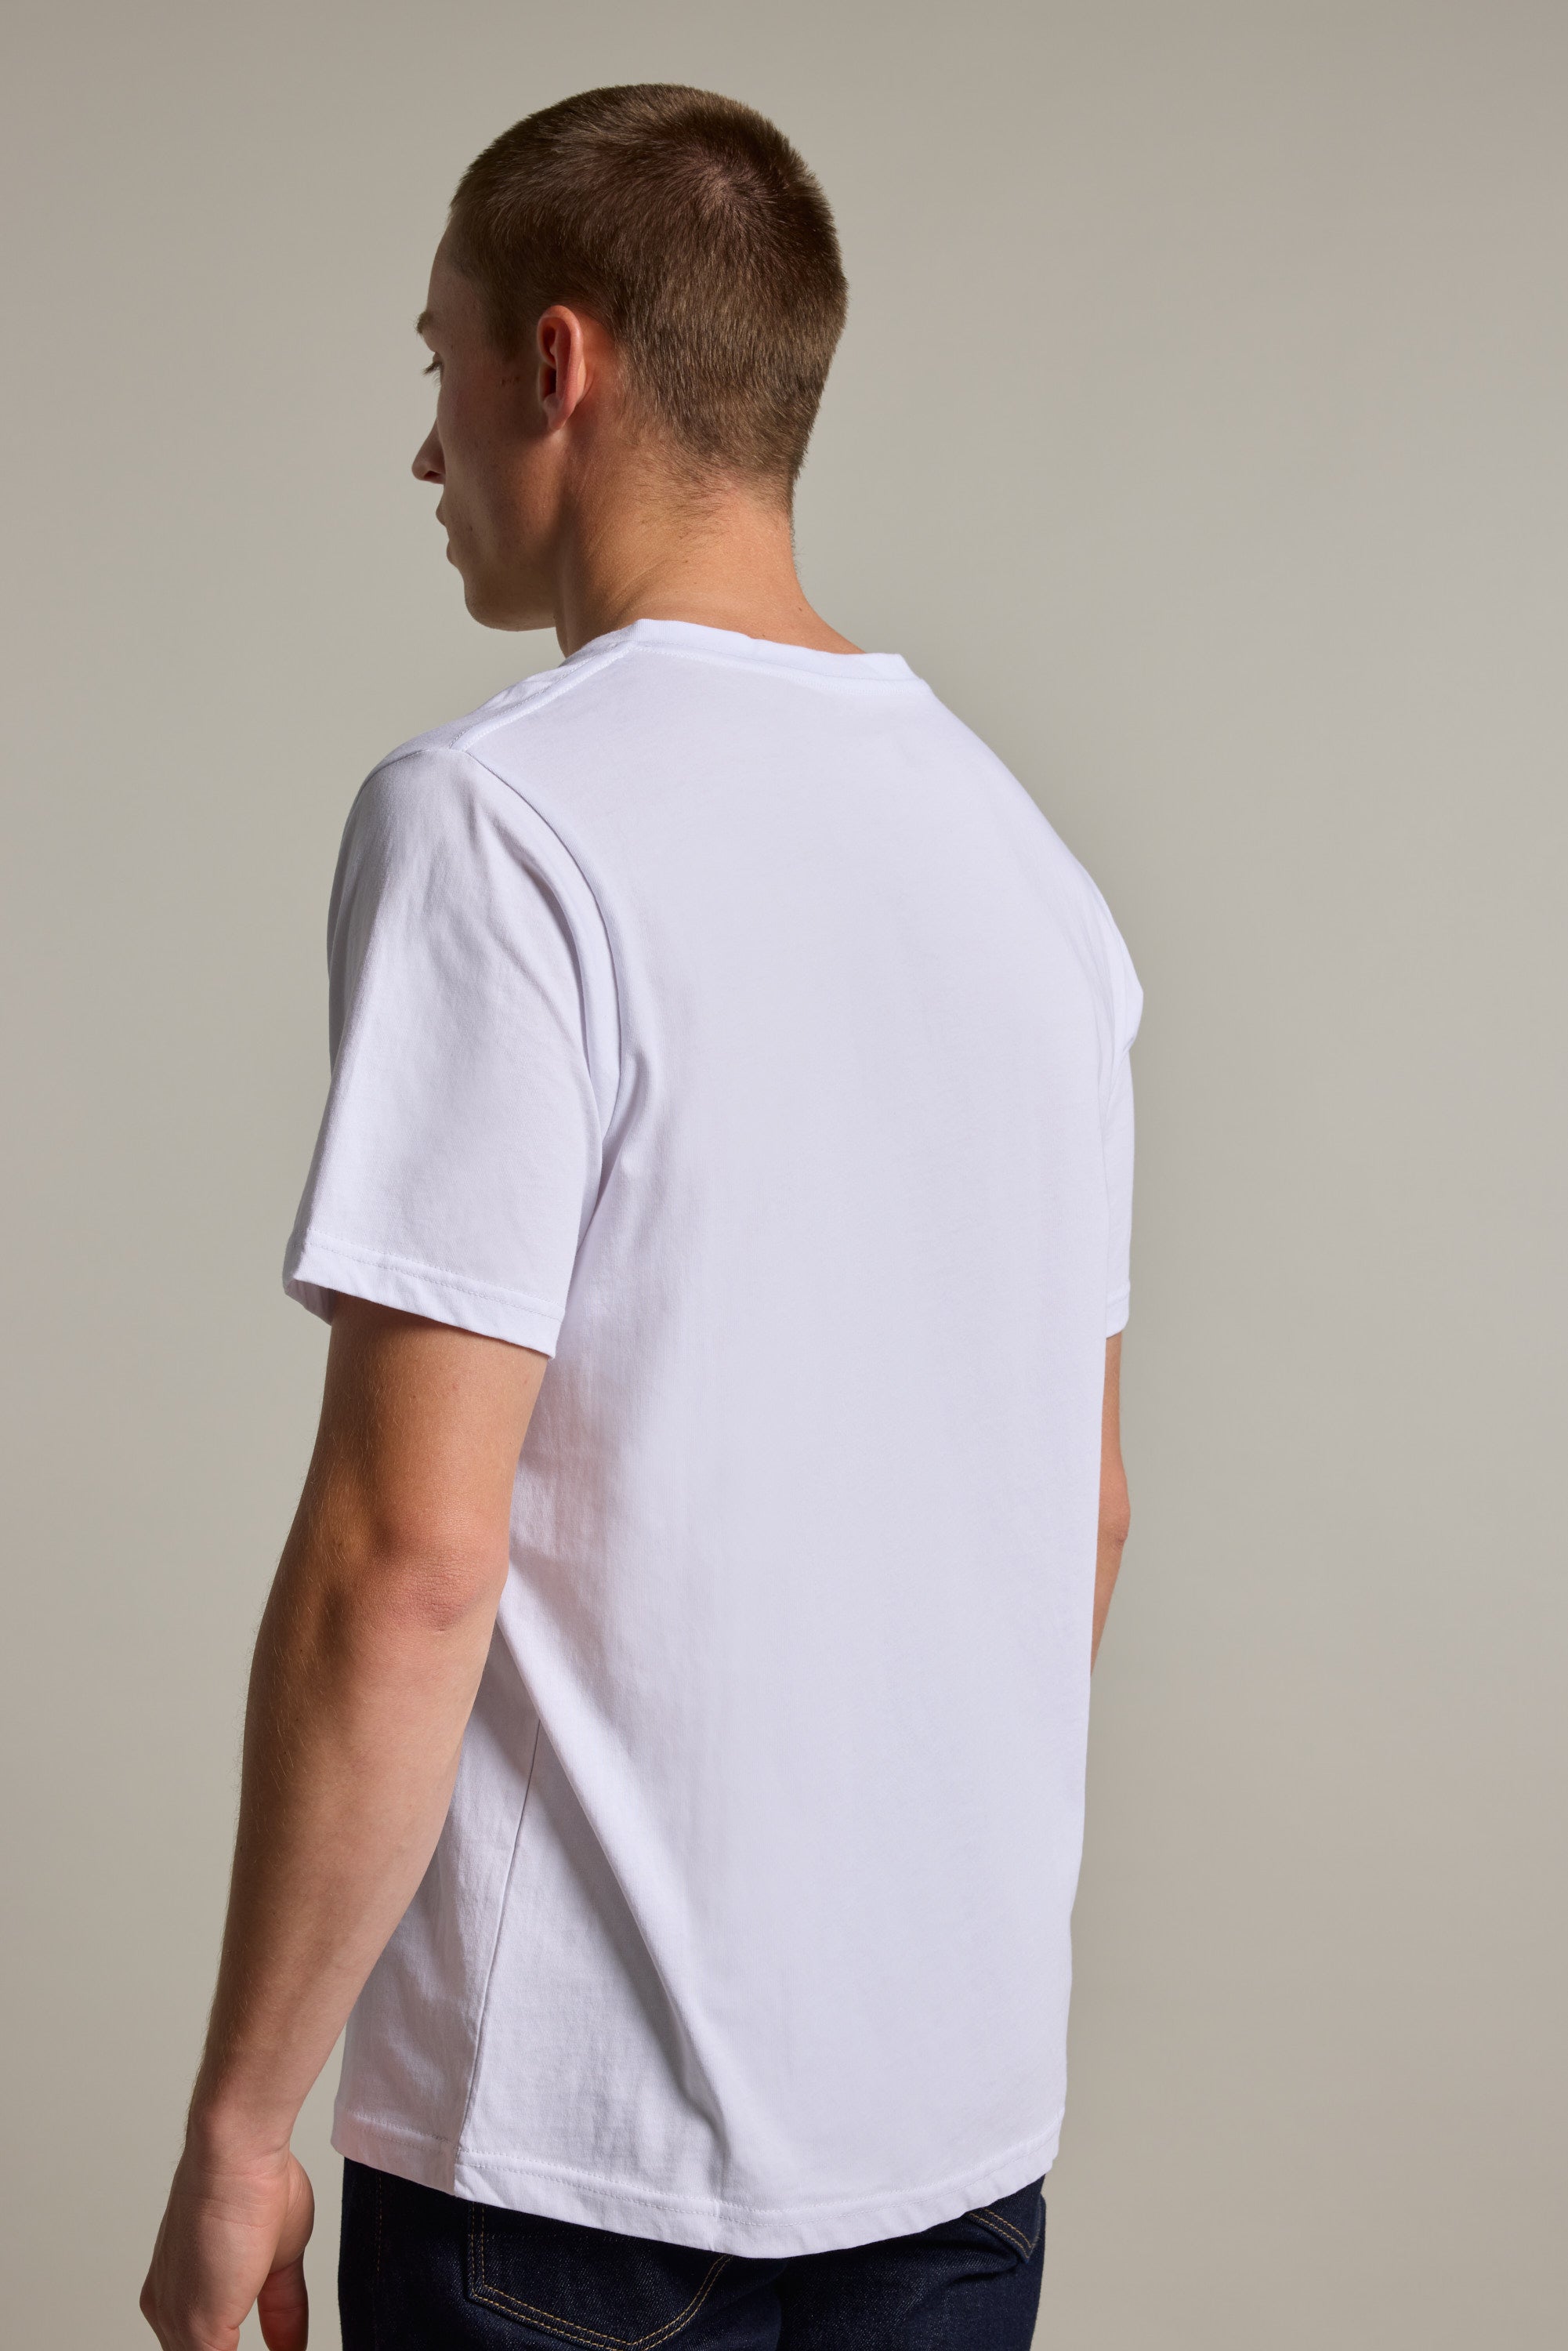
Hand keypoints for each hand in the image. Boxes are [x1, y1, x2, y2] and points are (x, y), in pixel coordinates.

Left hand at [141, 2140, 314, 2350]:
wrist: (237, 2155)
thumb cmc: (254, 2183)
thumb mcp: (279, 2258)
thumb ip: (282, 2309)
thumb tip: (293, 2347)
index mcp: (176, 2293)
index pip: (200, 2346)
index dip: (232, 2345)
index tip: (278, 2347)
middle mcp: (167, 2311)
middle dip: (233, 2348)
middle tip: (284, 2347)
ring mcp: (178, 2326)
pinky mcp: (197, 2334)